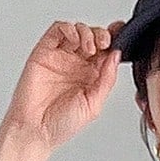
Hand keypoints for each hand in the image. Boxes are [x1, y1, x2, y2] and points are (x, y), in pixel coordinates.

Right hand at [4, 18, 127, 152]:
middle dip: (103, 35)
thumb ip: (107, 80)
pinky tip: (75, 41)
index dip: (115, 42)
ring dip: (87, 32)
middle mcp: (77, 64)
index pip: (106, 52)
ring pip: (78, 30)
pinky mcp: (45, 50)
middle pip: (94, 37)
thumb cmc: (61, 124)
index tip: (123, 38)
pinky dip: (69, 29)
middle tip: (105, 43)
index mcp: (91, 77)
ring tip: (90, 48)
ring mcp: (61, 56)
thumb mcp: (94, 105)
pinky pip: (58, 30)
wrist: (36, 131)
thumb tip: (116, 56)